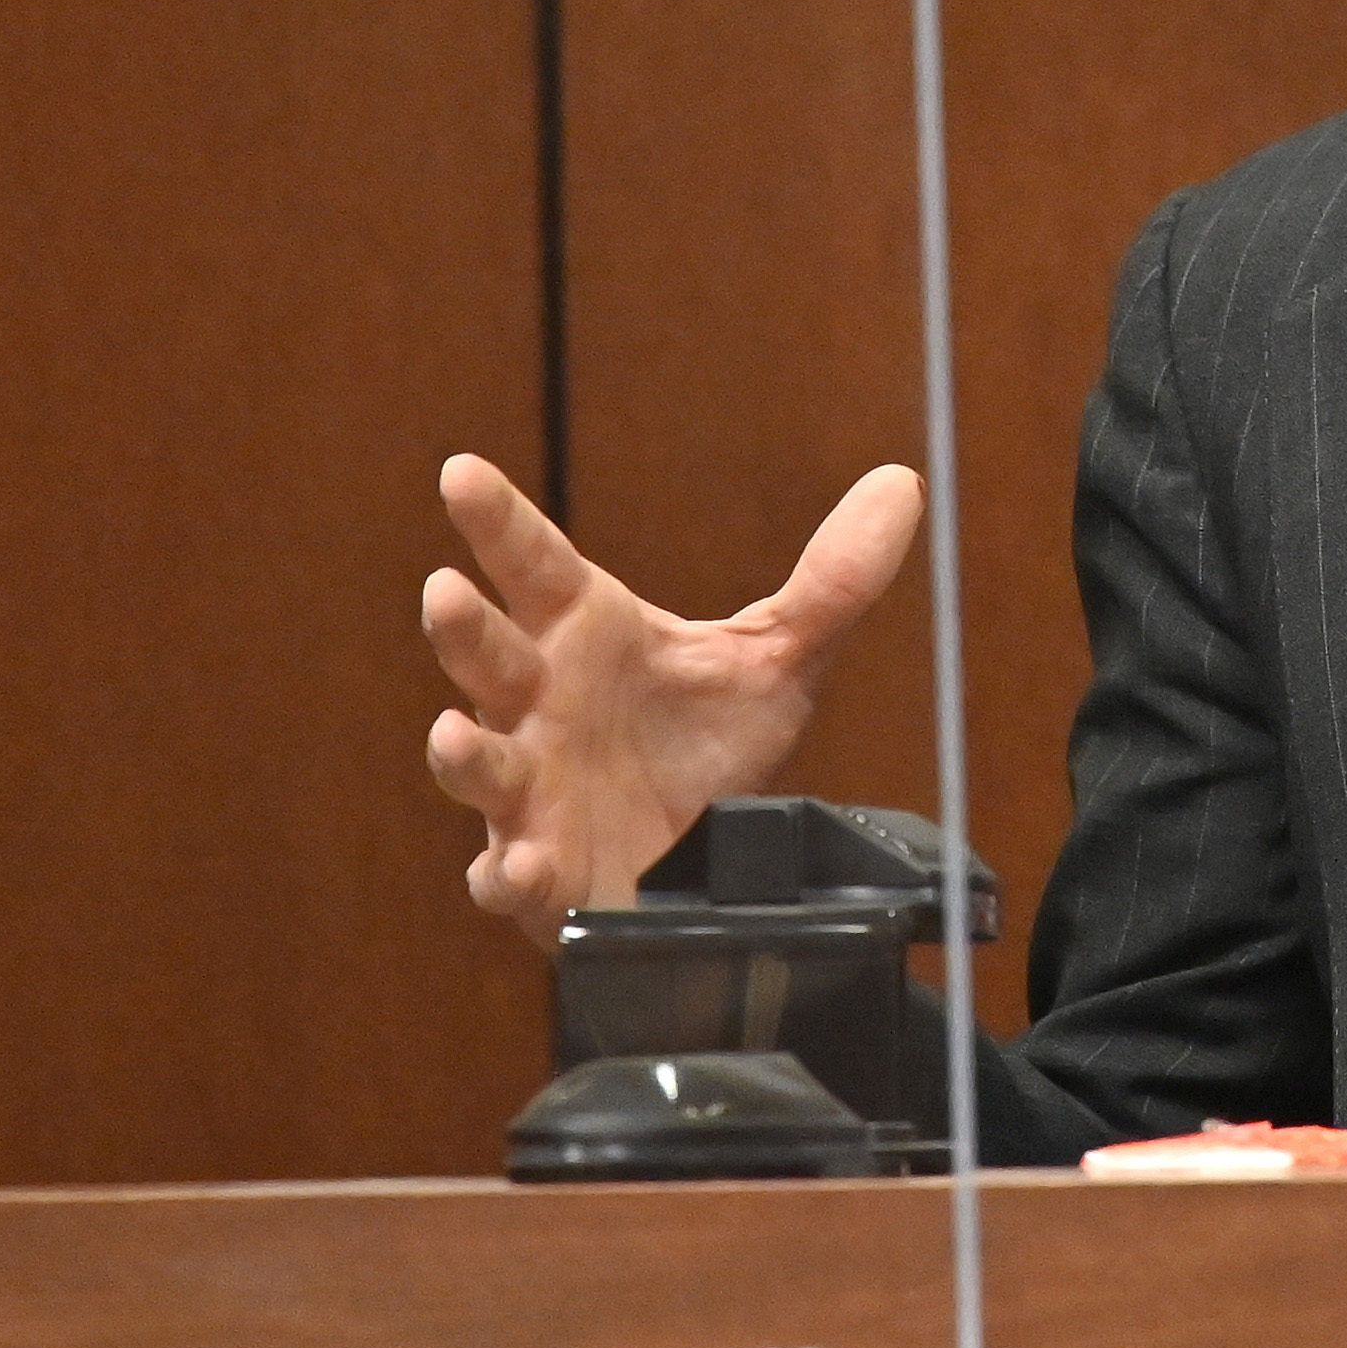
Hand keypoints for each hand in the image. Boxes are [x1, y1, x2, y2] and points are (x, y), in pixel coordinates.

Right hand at [418, 453, 925, 935]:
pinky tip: (514, 869)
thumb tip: (901, 483)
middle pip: (488, 657)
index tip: (462, 472)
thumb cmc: (705, 745)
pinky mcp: (542, 872)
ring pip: (479, 765)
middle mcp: (541, 706)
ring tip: (453, 733)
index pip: (536, 566)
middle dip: (463, 627)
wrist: (700, 860)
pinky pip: (509, 875)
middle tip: (445, 589)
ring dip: (461, 752)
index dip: (499, 520)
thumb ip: (833, 579)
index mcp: (585, 637)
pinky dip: (507, 875)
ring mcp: (531, 790)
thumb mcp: (778, 658)